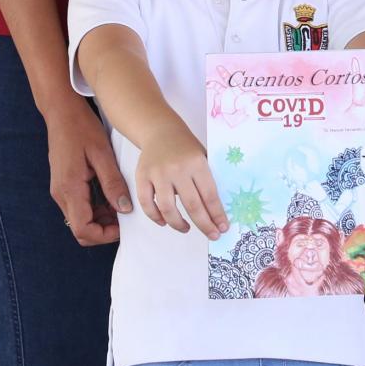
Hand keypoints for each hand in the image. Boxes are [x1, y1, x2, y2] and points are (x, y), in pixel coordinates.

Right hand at [44, 98, 131, 246]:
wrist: (61, 111)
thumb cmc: (81, 127)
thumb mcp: (102, 153)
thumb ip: (113, 183)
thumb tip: (124, 209)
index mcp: (70, 188)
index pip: (83, 229)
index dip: (105, 235)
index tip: (123, 225)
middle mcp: (61, 194)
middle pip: (80, 229)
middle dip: (104, 229)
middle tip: (124, 215)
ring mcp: (59, 190)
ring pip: (79, 220)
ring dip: (100, 219)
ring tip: (119, 202)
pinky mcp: (62, 185)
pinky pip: (78, 207)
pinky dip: (94, 208)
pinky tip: (109, 193)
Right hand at [133, 121, 229, 240]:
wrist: (160, 130)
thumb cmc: (186, 147)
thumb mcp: (203, 156)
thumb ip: (208, 180)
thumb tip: (217, 212)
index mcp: (197, 162)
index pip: (210, 195)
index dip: (217, 215)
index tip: (222, 228)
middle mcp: (177, 168)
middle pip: (192, 205)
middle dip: (204, 224)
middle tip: (211, 235)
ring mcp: (157, 173)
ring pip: (168, 208)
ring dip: (178, 224)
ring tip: (186, 228)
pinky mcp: (141, 176)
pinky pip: (147, 203)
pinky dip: (155, 217)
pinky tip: (164, 221)